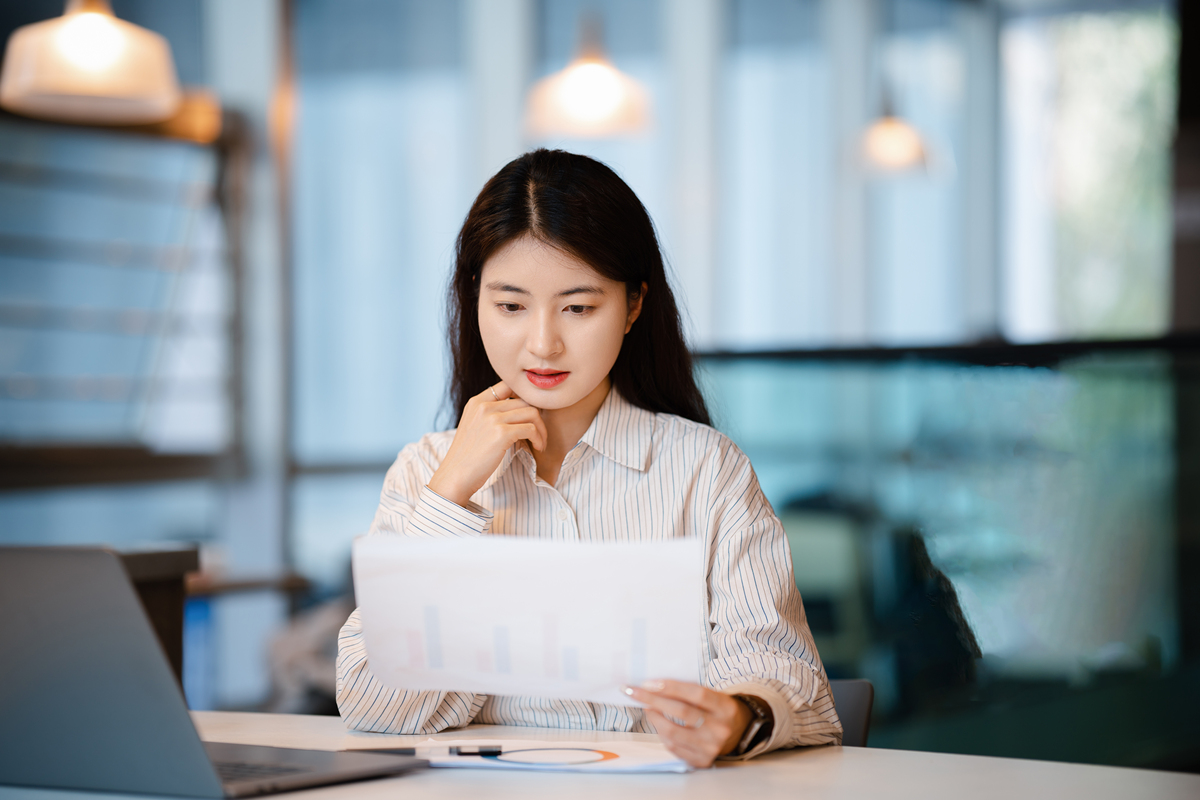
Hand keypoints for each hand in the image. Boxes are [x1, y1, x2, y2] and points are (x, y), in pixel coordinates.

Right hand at [427, 382, 547, 507]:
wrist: (455, 476)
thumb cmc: (467, 457)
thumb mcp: (473, 426)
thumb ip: (489, 414)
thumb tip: (516, 410)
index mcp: (477, 402)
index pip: (508, 385)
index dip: (524, 398)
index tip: (529, 416)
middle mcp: (484, 406)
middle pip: (525, 400)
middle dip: (537, 417)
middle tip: (539, 433)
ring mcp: (492, 418)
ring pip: (532, 412)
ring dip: (541, 428)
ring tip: (540, 442)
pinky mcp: (501, 433)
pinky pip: (531, 428)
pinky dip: (539, 438)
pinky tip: (537, 447)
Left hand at [624, 679, 751, 768]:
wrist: (739, 732)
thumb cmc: (718, 709)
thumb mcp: (714, 695)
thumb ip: (689, 691)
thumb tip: (654, 686)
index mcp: (725, 708)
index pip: (696, 694)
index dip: (671, 687)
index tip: (648, 683)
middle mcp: (720, 729)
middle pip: (681, 712)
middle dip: (653, 700)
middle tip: (634, 692)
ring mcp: (711, 747)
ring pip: (673, 732)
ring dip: (654, 718)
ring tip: (647, 708)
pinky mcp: (702, 761)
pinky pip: (674, 747)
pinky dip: (661, 734)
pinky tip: (658, 724)